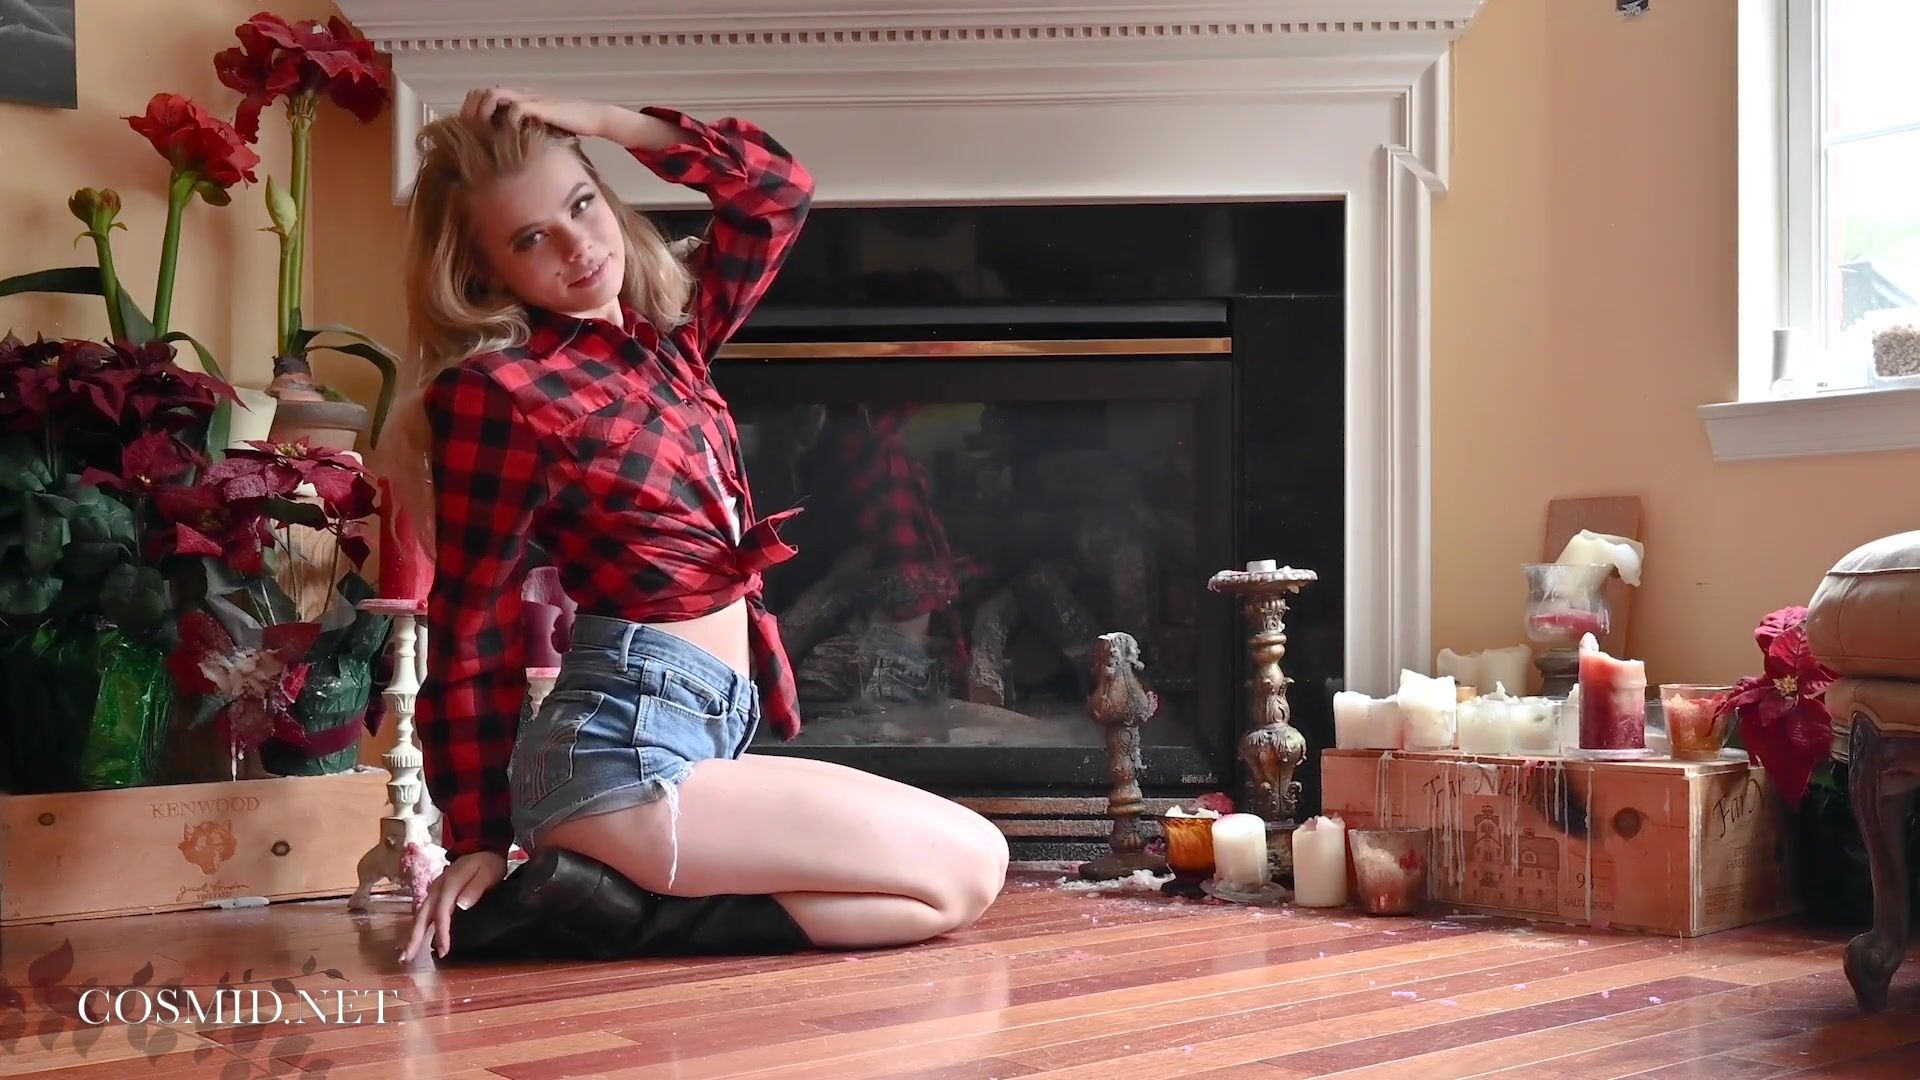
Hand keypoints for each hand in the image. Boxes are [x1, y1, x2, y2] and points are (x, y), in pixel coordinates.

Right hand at [400, 851, 507, 962]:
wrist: (484, 848)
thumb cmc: (487, 863)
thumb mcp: (487, 873)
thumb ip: (474, 888)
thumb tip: (459, 906)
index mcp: (449, 884)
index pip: (442, 912)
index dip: (441, 932)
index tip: (443, 950)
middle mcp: (437, 888)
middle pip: (423, 915)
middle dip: (415, 937)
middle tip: (407, 958)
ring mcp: (435, 890)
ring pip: (421, 915)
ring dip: (413, 934)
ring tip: (407, 954)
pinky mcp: (436, 893)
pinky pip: (425, 912)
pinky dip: (420, 926)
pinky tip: (418, 939)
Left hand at [461, 87, 607, 138]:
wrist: (592, 117)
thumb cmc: (568, 125)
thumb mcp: (537, 127)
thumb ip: (521, 129)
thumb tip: (503, 149)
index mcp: (515, 97)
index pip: (481, 97)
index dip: (470, 113)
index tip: (467, 134)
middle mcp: (518, 93)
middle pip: (480, 93)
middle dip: (471, 113)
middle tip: (470, 135)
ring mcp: (528, 98)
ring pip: (493, 95)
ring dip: (484, 114)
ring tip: (484, 134)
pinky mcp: (540, 106)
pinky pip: (515, 108)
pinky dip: (508, 121)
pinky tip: (509, 135)